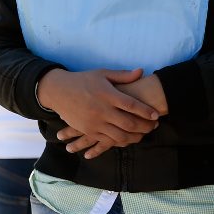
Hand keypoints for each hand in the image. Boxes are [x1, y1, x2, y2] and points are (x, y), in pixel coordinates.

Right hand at [37, 68, 158, 158]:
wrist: (58, 91)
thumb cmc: (82, 80)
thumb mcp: (102, 74)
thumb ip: (122, 75)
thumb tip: (141, 72)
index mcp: (106, 94)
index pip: (131, 105)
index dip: (145, 111)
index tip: (155, 115)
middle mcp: (101, 110)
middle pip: (129, 123)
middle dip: (145, 126)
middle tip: (154, 126)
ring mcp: (94, 122)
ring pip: (120, 135)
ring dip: (135, 137)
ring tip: (143, 134)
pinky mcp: (88, 130)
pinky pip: (108, 140)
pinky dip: (120, 141)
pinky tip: (127, 138)